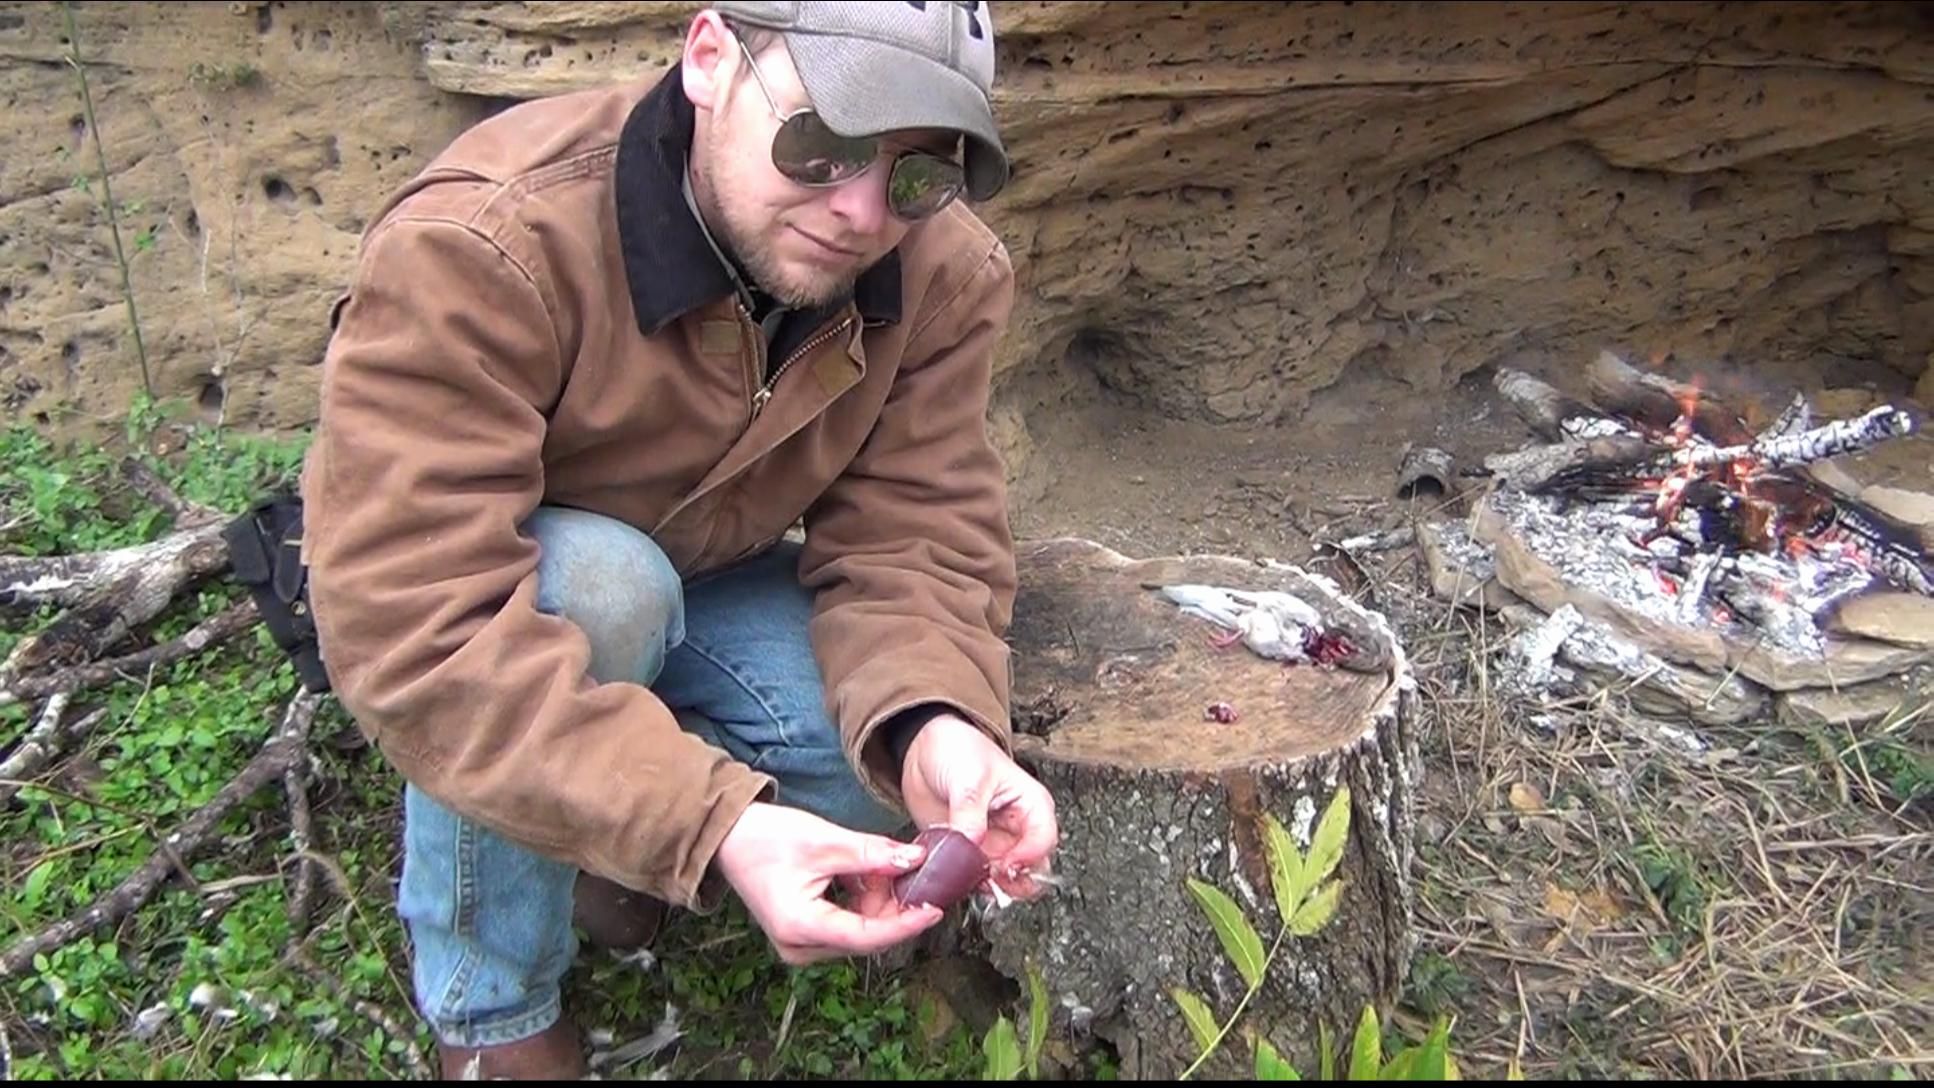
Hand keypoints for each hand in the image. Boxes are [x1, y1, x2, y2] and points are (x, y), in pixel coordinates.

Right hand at [712, 801, 943, 965]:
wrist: (729, 837)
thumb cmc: (765, 838)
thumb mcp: (826, 841)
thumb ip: (874, 854)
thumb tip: (916, 861)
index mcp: (801, 926)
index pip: (866, 936)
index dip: (905, 924)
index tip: (934, 909)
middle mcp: (800, 945)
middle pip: (865, 935)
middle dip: (894, 906)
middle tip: (917, 874)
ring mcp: (801, 942)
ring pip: (859, 929)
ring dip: (879, 900)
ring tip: (885, 865)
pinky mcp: (804, 932)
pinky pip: (846, 923)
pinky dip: (863, 900)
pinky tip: (868, 873)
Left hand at [900, 713, 1058, 900]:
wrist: (924, 750)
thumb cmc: (959, 750)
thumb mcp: (969, 778)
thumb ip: (970, 815)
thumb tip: (970, 847)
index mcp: (1030, 804)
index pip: (1044, 840)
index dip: (1028, 858)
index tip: (1005, 865)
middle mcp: (1017, 828)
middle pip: (1031, 868)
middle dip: (1013, 879)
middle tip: (990, 877)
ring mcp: (994, 843)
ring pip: (1005, 880)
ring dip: (990, 886)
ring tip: (972, 879)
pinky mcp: (970, 853)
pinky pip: (975, 878)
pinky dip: (967, 883)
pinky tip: (955, 877)